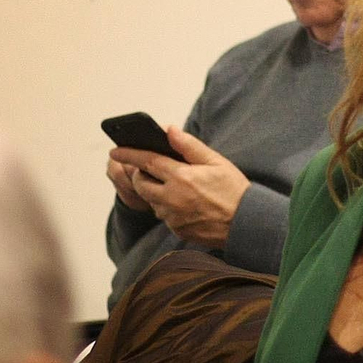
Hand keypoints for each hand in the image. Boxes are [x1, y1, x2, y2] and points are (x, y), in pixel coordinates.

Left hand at [110, 128, 250, 248]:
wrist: (248, 224)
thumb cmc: (234, 190)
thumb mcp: (216, 162)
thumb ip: (189, 146)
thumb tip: (169, 131)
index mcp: (181, 177)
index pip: (146, 161)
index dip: (129, 154)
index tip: (115, 150)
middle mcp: (173, 198)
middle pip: (141, 184)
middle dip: (140, 175)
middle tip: (151, 169)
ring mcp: (173, 217)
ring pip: (152, 201)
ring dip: (157, 192)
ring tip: (179, 187)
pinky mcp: (178, 230)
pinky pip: (165, 216)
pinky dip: (170, 207)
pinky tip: (189, 204)